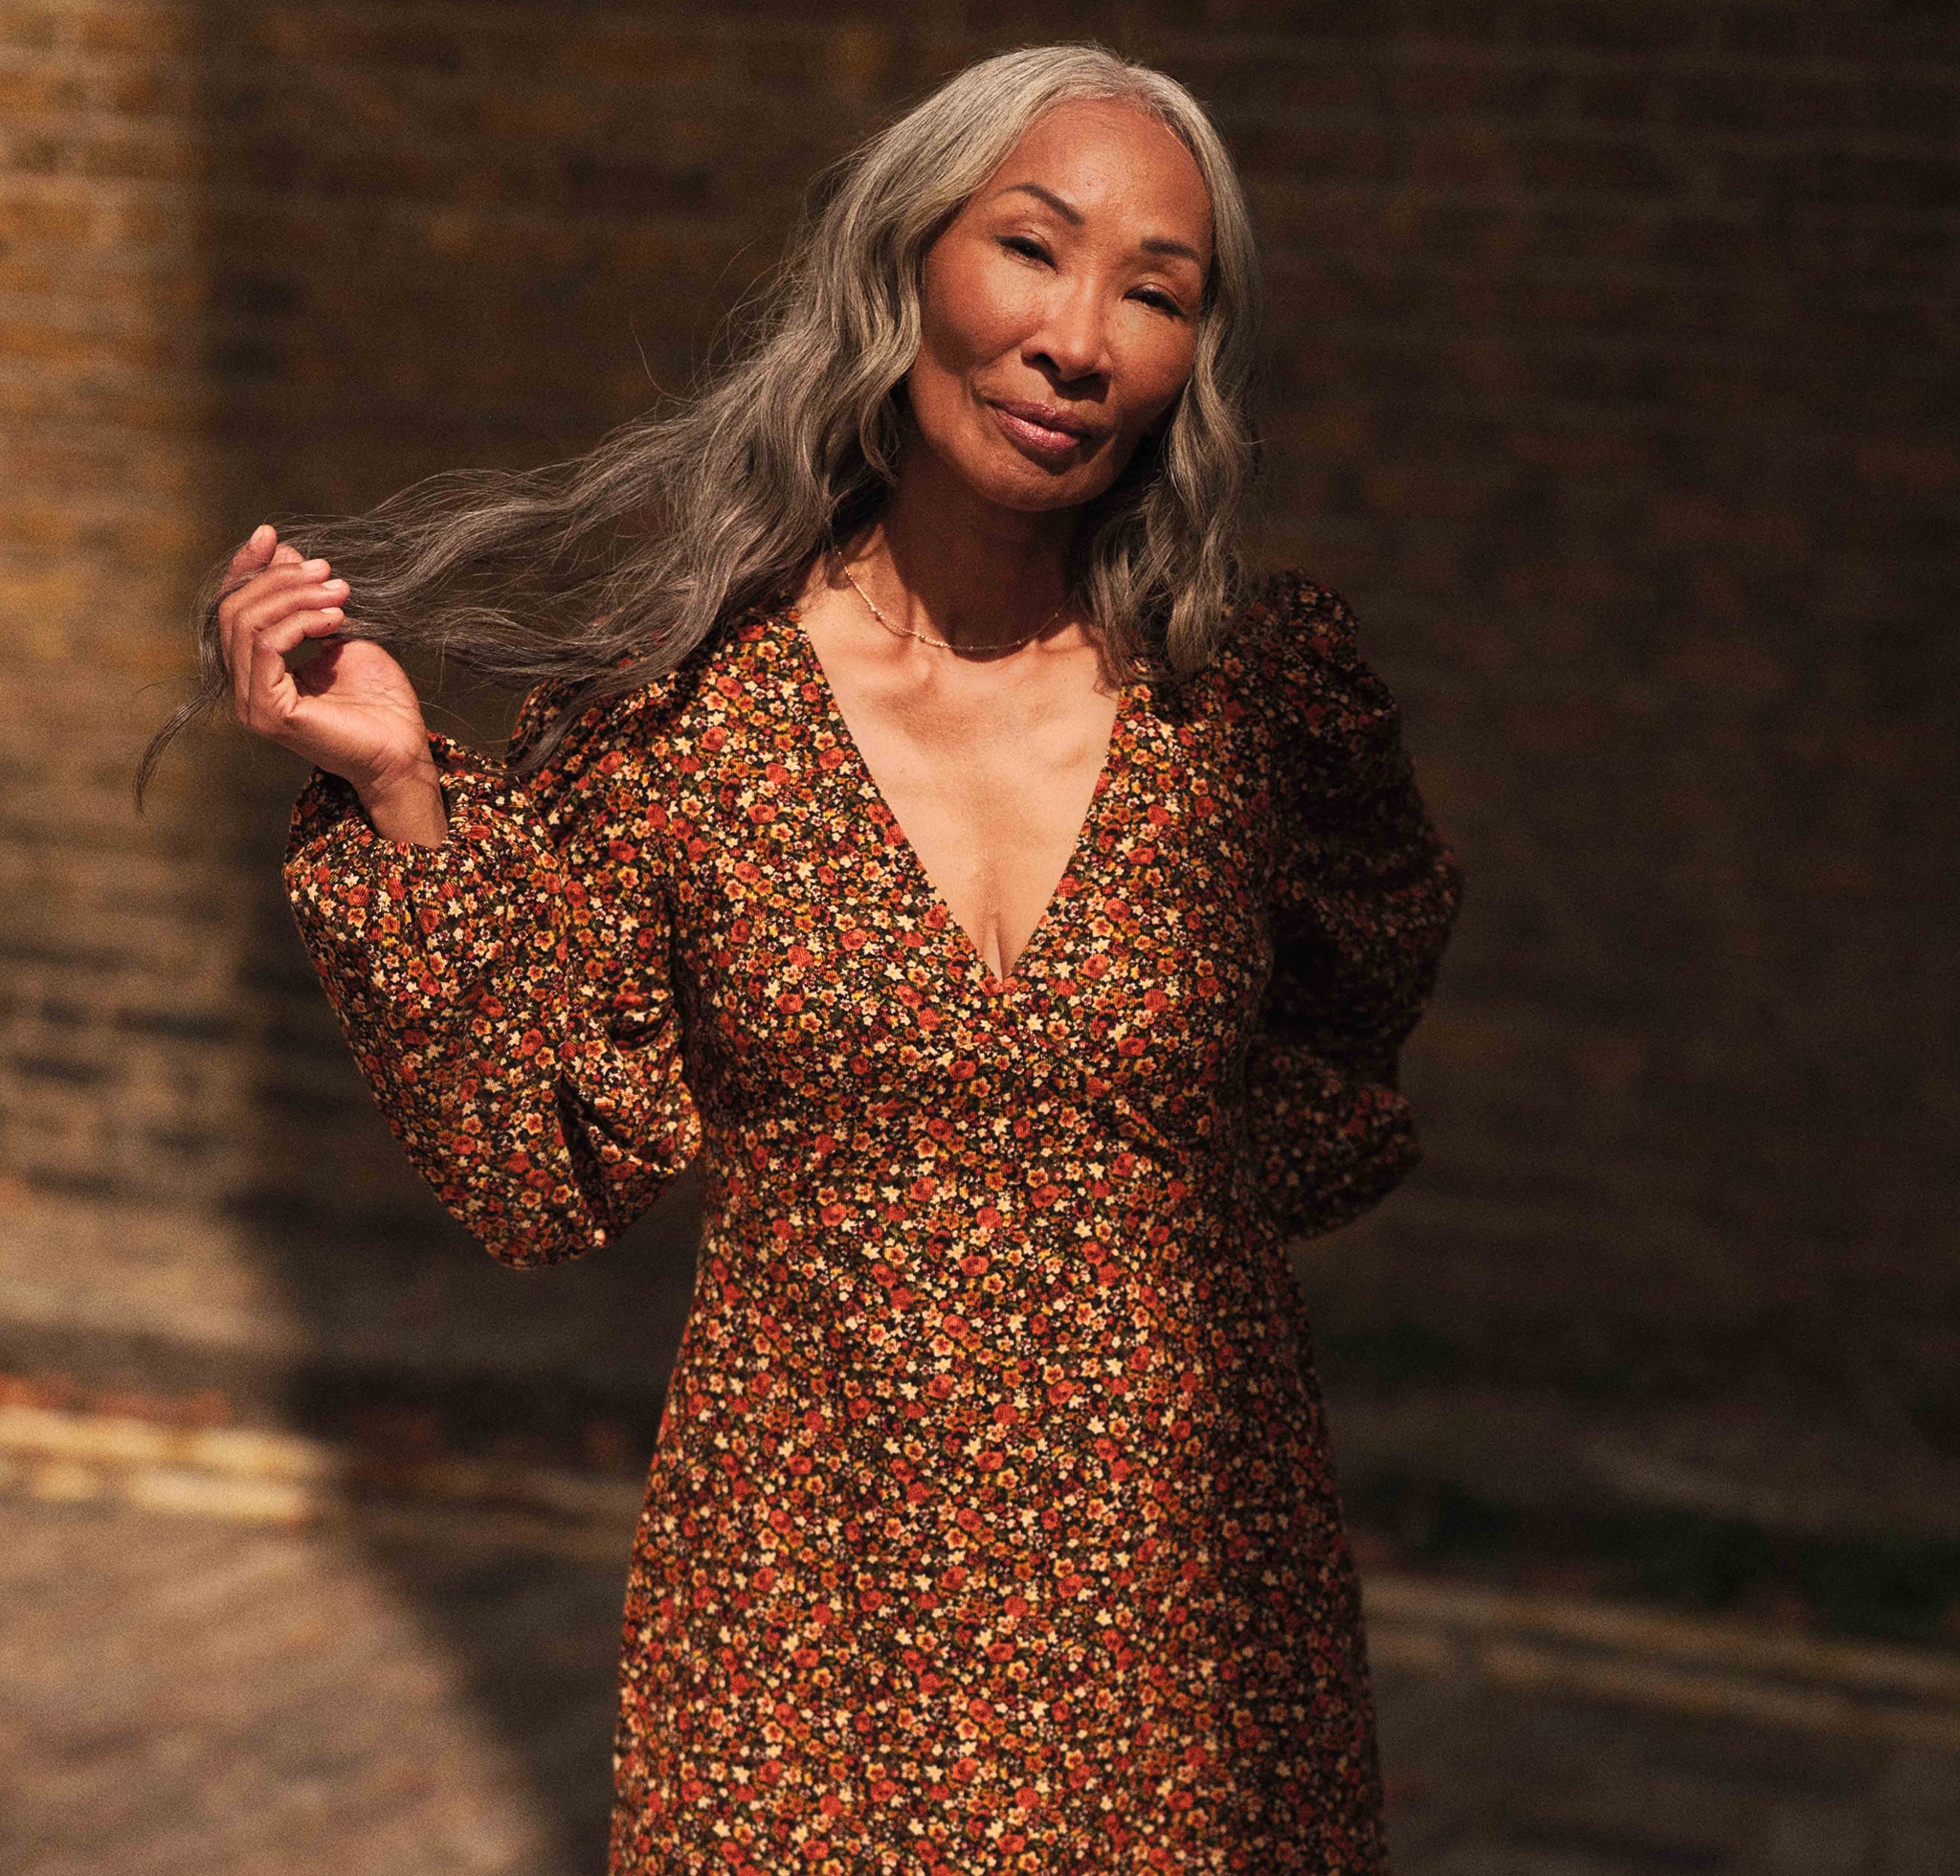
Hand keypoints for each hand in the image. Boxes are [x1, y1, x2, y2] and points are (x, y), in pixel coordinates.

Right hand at [219, 524, 447, 844]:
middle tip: (328, 572)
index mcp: (256, 670)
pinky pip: (268, 646)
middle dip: (281, 580)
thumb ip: (307, 601)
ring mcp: (252, 703)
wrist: (402, 749)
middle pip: (235, 610)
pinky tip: (334, 619)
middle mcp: (244, 688)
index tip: (271, 536)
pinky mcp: (269, 712)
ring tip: (338, 593)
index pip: (233, 608)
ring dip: (295, 596)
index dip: (247, 568)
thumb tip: (284, 552)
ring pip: (248, 624)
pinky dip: (300, 622)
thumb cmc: (379, 701)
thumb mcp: (339, 634)